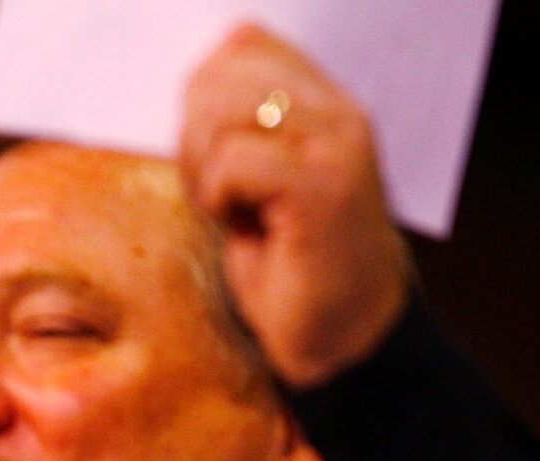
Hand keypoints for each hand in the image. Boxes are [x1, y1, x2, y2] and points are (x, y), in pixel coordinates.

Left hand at [180, 24, 412, 388]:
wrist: (344, 339)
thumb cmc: (291, 265)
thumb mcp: (254, 182)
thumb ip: (235, 122)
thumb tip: (198, 75)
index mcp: (325, 101)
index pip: (244, 42)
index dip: (203, 94)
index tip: (214, 156)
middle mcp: (338, 112)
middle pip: (224, 72)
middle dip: (195, 134)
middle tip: (218, 191)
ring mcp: (336, 145)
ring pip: (223, 111)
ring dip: (205, 167)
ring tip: (234, 209)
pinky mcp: (321, 185)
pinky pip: (232, 160)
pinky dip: (219, 197)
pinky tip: (246, 227)